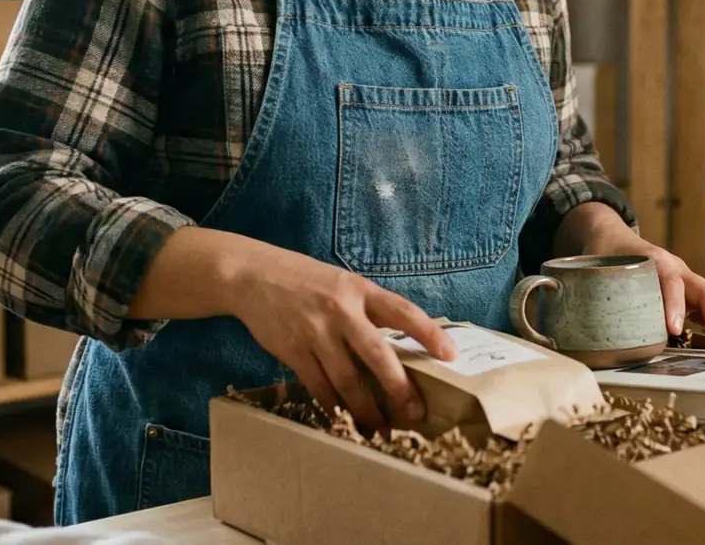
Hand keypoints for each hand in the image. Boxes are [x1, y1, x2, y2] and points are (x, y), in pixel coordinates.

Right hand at [230, 245, 456, 430]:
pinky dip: (334, 407)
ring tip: (381, 429)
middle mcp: (340, 311)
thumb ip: (370, 310)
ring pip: (347, 380)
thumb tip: (405, 346)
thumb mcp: (344, 285)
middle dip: (399, 388)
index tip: (451, 357)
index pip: (403, 312)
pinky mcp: (293, 351)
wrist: (253, 276)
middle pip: (377, 355)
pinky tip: (344, 420)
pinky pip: (318, 387)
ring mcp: (315, 332)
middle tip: (416, 413)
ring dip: (366, 409)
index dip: (429, 334)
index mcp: (360, 291)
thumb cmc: (308, 282)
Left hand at [559, 203, 704, 352]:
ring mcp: (683, 279)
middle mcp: (674, 268)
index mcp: (651, 260)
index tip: (673, 329)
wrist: (609, 235)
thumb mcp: (586, 264)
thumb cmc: (599, 254)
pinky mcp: (685, 291)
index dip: (672, 304)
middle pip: (702, 290)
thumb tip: (558, 309)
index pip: (668, 280)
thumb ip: (575, 286)